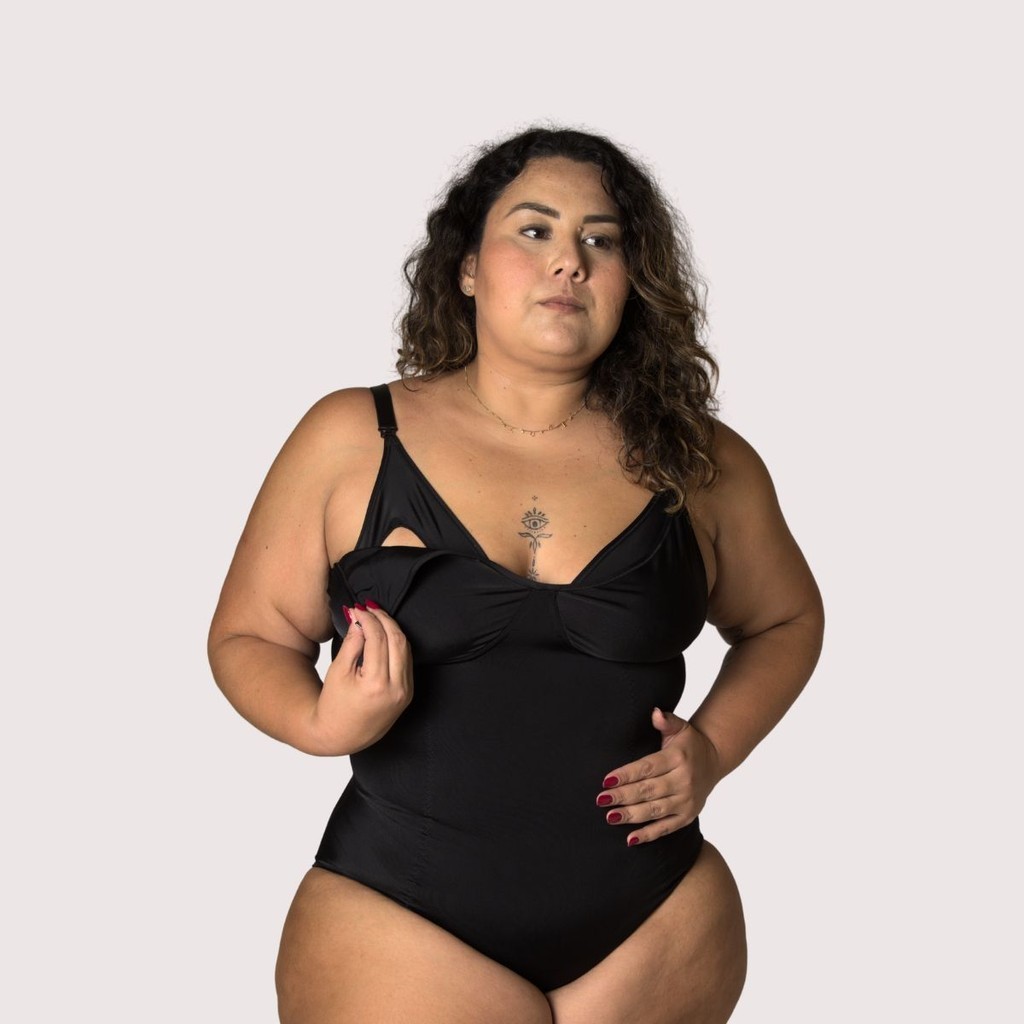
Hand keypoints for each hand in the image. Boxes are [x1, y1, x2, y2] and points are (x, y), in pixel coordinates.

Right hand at [311, 601, 413, 754]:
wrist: (342, 735)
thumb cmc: (334, 704)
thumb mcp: (338, 672)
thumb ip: (352, 644)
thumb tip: (359, 620)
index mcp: (376, 684)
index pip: (378, 639)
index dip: (368, 619)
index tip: (357, 609)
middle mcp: (396, 688)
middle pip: (397, 640)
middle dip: (383, 619)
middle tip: (369, 607)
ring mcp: (405, 691)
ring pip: (406, 648)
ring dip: (392, 629)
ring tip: (376, 616)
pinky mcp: (408, 693)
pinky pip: (407, 660)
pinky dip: (397, 643)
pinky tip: (385, 634)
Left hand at [596, 707, 721, 845]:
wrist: (715, 759)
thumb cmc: (689, 743)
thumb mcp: (680, 727)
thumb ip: (666, 721)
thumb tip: (654, 713)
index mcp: (678, 758)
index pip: (647, 767)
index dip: (627, 774)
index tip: (606, 780)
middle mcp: (684, 781)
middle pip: (648, 790)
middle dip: (623, 796)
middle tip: (601, 799)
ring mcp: (687, 801)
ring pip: (655, 811)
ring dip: (631, 815)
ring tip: (610, 817)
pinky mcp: (687, 817)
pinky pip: (666, 828)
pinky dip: (648, 835)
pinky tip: (630, 839)